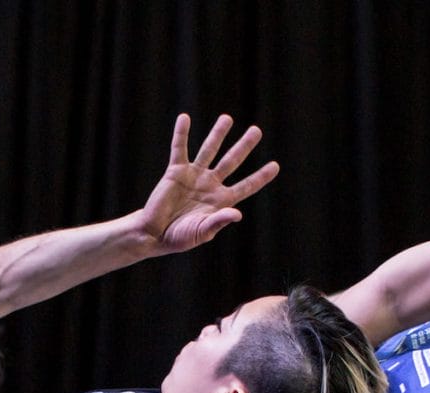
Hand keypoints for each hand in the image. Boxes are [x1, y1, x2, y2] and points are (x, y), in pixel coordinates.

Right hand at [136, 114, 280, 253]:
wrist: (154, 234)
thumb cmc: (179, 237)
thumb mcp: (202, 232)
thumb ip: (218, 221)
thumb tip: (238, 214)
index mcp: (221, 200)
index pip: (246, 186)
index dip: (261, 176)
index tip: (275, 166)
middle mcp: (210, 184)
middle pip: (232, 161)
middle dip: (244, 146)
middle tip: (256, 131)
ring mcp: (193, 176)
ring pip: (209, 150)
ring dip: (217, 134)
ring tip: (227, 118)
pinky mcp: (175, 172)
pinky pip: (179, 149)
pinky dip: (181, 134)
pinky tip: (184, 118)